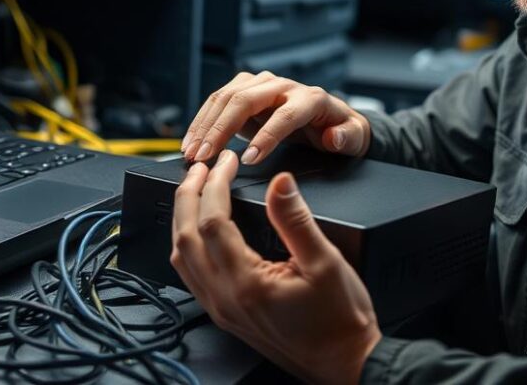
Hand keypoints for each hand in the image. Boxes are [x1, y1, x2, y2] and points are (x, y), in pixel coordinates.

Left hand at [171, 150, 381, 384]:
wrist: (345, 363)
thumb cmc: (340, 320)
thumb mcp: (325, 262)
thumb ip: (296, 219)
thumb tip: (280, 182)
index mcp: (247, 284)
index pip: (213, 222)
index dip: (215, 184)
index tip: (226, 162)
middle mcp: (225, 300)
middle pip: (185, 237)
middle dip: (188, 195)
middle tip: (200, 167)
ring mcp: (221, 310)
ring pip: (182, 257)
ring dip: (183, 219)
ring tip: (195, 191)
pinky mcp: (226, 316)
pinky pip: (191, 275)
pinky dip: (189, 244)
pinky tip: (200, 231)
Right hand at [182, 71, 370, 164]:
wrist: (330, 118)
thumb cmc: (340, 130)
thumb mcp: (353, 138)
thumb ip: (347, 138)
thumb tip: (332, 137)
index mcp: (311, 98)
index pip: (284, 115)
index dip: (265, 137)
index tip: (248, 159)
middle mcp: (283, 85)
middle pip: (245, 100)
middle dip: (221, 129)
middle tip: (205, 156)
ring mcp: (262, 83)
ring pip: (226, 97)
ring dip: (205, 125)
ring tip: (192, 152)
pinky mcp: (245, 89)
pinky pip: (218, 101)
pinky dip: (202, 121)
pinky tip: (192, 141)